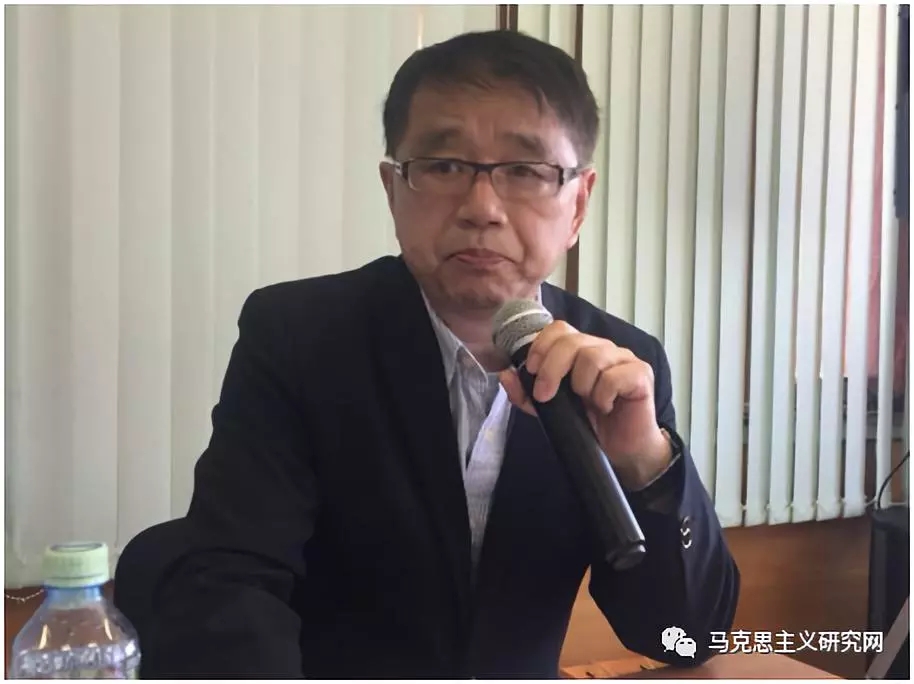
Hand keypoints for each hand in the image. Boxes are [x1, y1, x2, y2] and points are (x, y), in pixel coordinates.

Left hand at [498, 321, 671, 489]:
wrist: (622, 451)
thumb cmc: (590, 424)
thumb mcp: (550, 410)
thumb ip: (527, 394)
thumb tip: (505, 374)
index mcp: (581, 350)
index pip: (559, 329)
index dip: (542, 346)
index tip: (532, 371)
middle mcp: (603, 348)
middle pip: (572, 341)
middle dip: (552, 369)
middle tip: (546, 396)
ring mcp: (624, 359)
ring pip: (593, 357)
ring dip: (581, 385)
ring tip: (586, 402)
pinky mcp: (641, 374)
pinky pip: (615, 377)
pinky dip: (603, 396)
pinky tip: (605, 407)